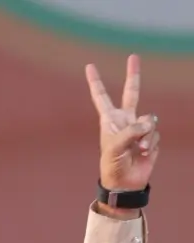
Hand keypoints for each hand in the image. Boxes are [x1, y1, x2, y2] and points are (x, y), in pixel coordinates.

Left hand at [86, 54, 158, 193]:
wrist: (124, 183)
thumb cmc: (112, 165)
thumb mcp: (115, 147)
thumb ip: (131, 131)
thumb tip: (148, 123)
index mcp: (110, 121)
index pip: (102, 98)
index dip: (96, 82)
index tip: (89, 66)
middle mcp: (125, 121)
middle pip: (131, 93)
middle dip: (133, 75)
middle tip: (133, 57)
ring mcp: (139, 128)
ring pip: (149, 119)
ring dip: (145, 134)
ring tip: (137, 148)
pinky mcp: (150, 137)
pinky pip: (155, 133)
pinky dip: (150, 143)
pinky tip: (143, 152)